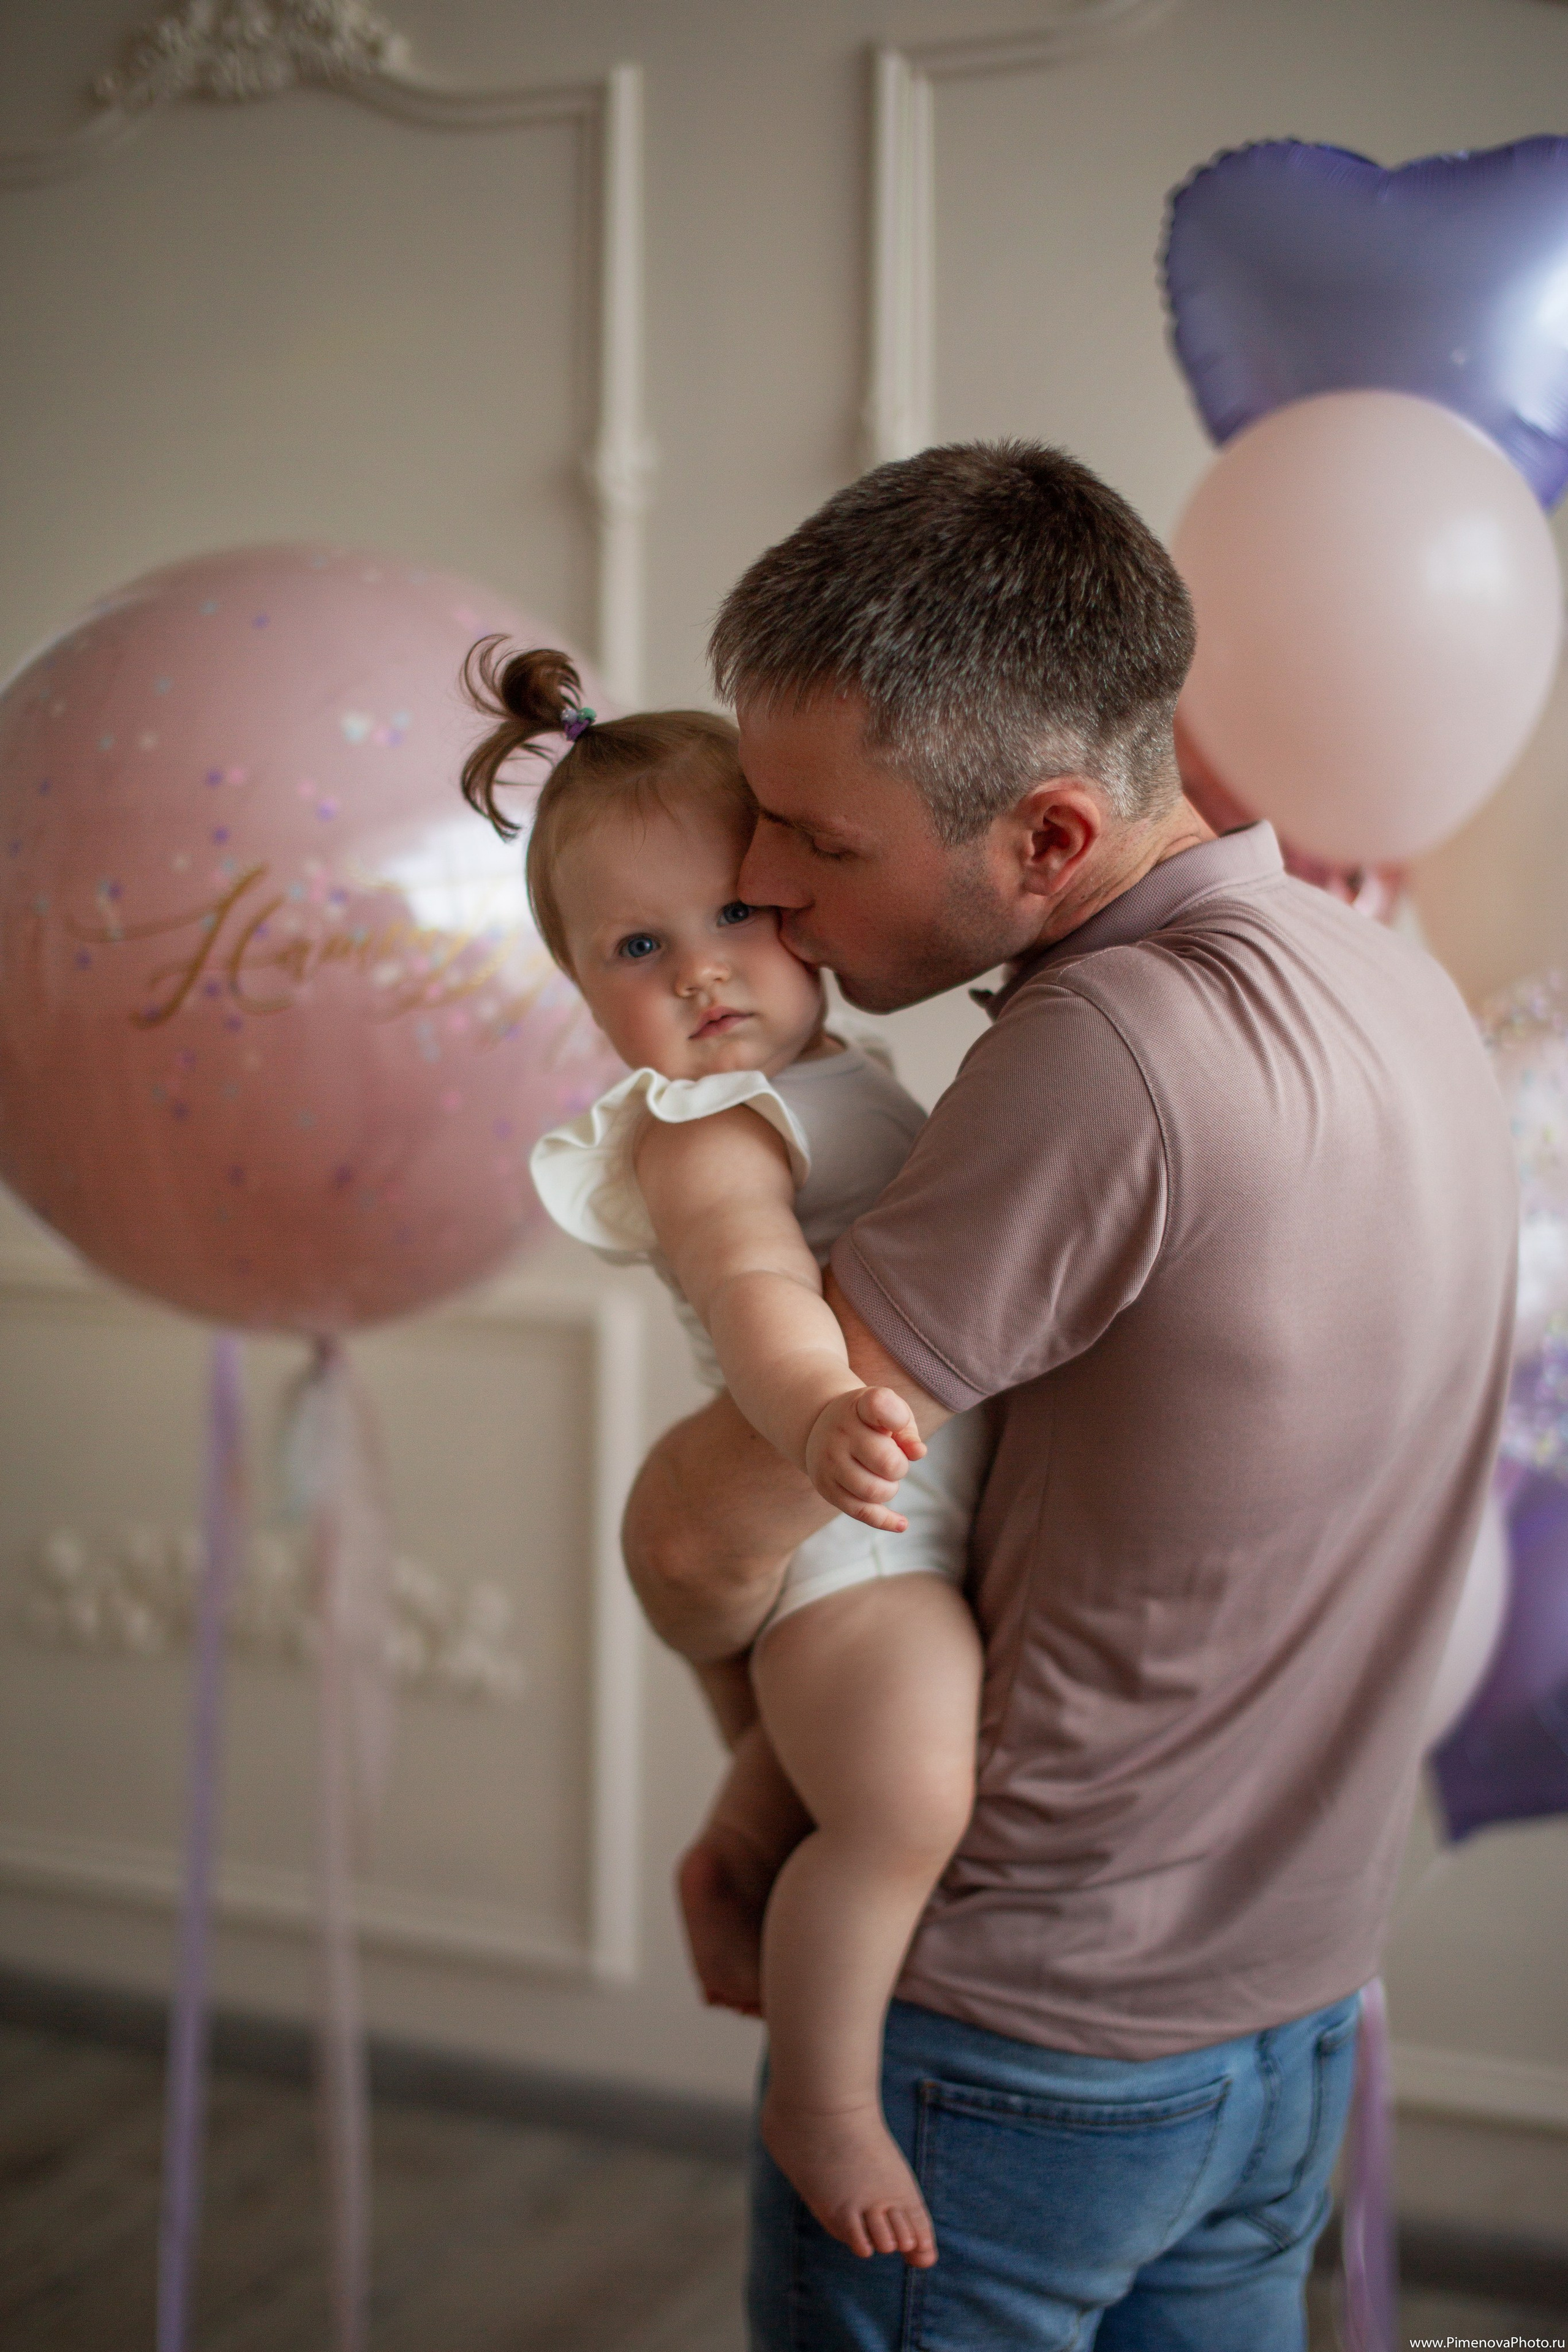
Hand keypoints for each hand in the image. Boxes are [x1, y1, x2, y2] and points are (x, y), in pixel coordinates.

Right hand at [804, 1387, 924, 1531]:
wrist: (820, 1426)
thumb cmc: (867, 1421)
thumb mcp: (888, 1414)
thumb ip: (907, 1431)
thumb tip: (918, 1453)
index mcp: (859, 1407)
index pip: (879, 1405)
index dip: (896, 1417)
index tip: (895, 1423)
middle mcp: (840, 1433)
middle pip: (888, 1463)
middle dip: (900, 1466)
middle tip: (892, 1459)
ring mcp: (829, 1463)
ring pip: (875, 1492)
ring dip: (890, 1488)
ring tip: (882, 1476)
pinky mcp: (828, 1489)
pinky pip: (862, 1513)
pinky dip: (886, 1521)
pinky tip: (902, 1523)